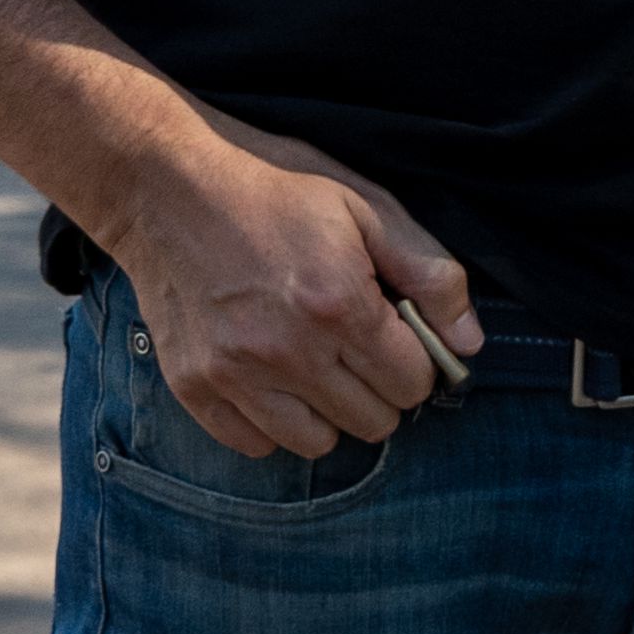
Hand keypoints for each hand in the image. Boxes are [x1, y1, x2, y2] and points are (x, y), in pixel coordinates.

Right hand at [110, 112, 483, 457]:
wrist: (164, 188)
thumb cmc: (272, 190)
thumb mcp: (362, 206)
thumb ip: (427, 272)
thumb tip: (470, 342)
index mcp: (338, 302)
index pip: (413, 382)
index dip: (416, 360)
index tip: (397, 337)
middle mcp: (288, 349)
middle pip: (373, 421)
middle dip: (378, 387)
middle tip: (356, 346)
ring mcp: (236, 375)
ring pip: (319, 443)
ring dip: (328, 411)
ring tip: (313, 361)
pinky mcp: (195, 389)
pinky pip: (256, 445)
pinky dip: (271, 420)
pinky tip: (268, 372)